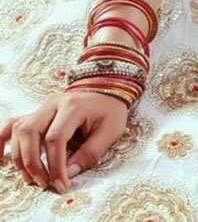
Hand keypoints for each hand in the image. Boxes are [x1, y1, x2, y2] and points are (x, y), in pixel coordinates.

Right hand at [0, 91, 127, 192]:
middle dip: (33, 162)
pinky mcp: (37, 112)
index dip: (55, 165)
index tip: (61, 185)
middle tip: (44, 183)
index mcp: (73, 106)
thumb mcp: (110, 131)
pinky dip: (3, 140)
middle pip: (31, 132)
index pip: (55, 138)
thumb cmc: (110, 111)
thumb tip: (68, 173)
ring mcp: (43, 106)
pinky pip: (13, 123)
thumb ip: (89, 153)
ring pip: (20, 129)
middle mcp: (54, 103)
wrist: (108, 89)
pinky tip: (2, 159)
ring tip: (33, 177)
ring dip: (21, 157)